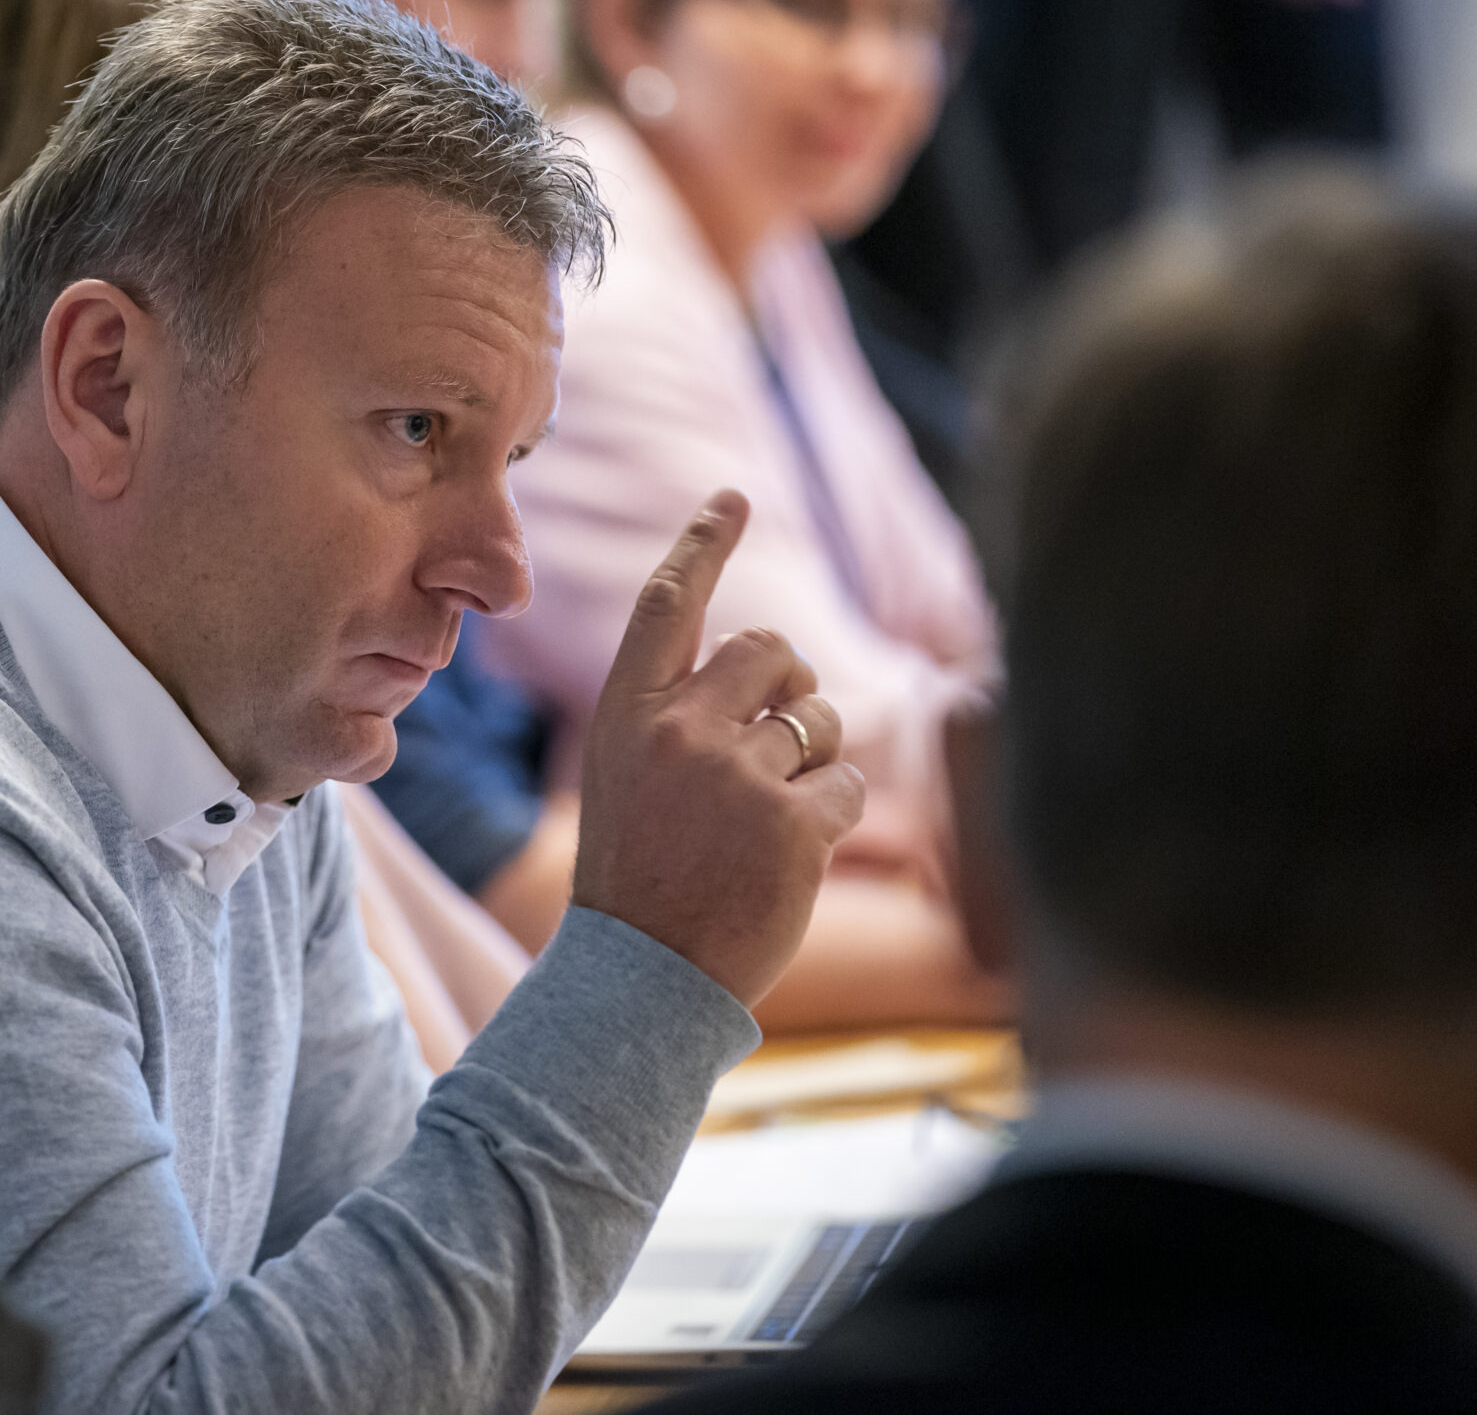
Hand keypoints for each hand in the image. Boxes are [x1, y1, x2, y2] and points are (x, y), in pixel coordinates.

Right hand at [572, 492, 866, 1006]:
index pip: (671, 603)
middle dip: (792, 684)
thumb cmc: (639, 881)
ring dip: (813, 759)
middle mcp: (679, 730)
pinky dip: (834, 814)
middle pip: (771, 650)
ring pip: (820, 721)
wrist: (639, 980)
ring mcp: (736, 776)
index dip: (705, 542)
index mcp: (628, 714)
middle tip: (779, 737)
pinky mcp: (793, 825)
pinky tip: (791, 856)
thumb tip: (772, 671)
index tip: (734, 496)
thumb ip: (678, 717)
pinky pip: (848, 784)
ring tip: (767, 820)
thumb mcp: (630, 780)